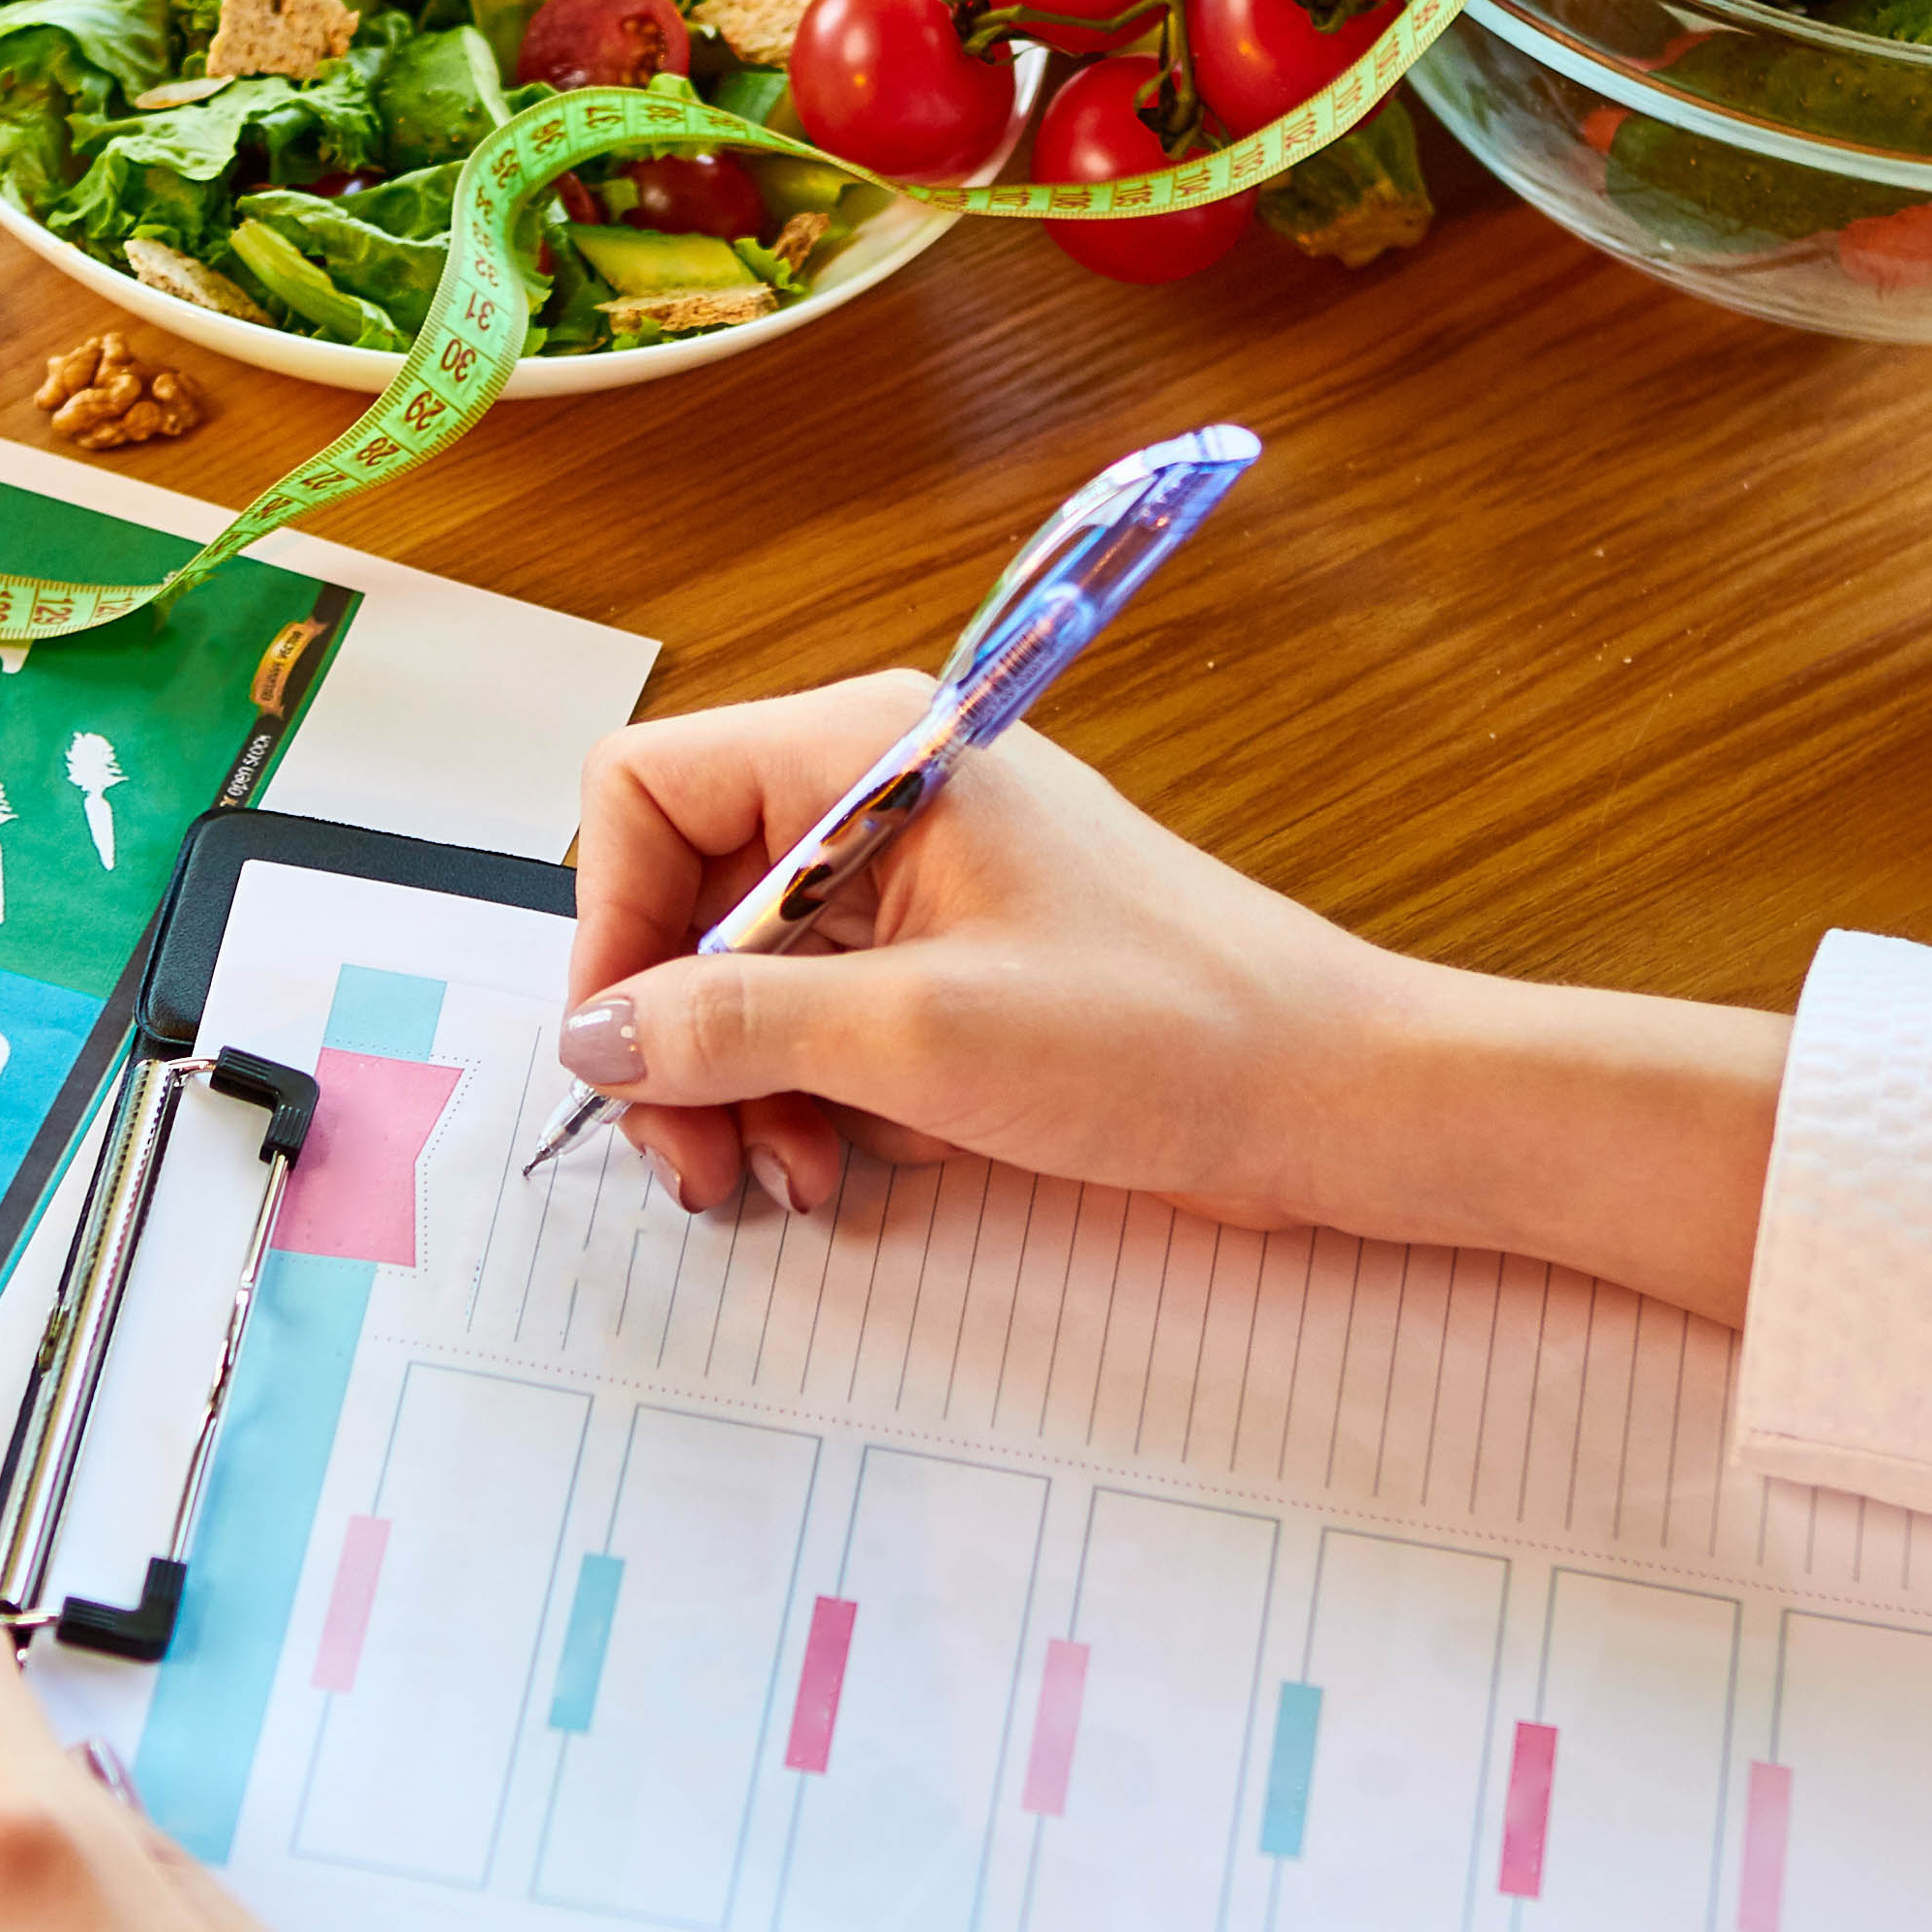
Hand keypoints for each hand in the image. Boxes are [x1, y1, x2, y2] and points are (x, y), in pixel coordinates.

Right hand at [561, 674, 1793, 1318]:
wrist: (1338, 1099)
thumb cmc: (1166, 1032)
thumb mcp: (919, 1038)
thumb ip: (734, 1026)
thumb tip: (592, 1039)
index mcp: (876, 749)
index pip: (651, 789)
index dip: (611, 922)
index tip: (622, 1055)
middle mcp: (886, 794)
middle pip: (689, 892)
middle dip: (672, 1034)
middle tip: (691, 1164)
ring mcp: (924, 883)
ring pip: (748, 972)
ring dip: (738, 1086)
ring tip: (779, 1182)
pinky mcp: (958, 966)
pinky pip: (823, 1019)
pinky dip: (807, 1097)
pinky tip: (834, 1170)